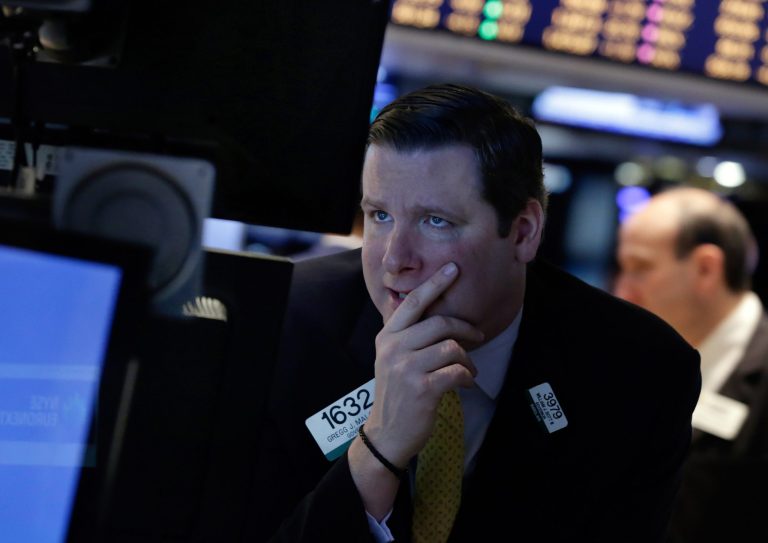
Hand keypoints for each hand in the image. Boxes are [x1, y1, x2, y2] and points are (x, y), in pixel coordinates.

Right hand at [363, 262, 483, 468]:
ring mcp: (406, 368)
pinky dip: (468, 377)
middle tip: (479, 334)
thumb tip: (425, 306)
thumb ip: (405, 334)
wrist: (387, 433)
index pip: (412, 302)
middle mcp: (394, 348)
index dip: (434, 283)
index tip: (453, 268)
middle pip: (439, 323)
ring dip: (467, 359)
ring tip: (468, 369)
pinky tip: (466, 383)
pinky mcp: (422, 388)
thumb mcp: (391, 358)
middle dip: (465, 327)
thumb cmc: (396, 393)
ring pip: (452, 347)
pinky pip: (457, 371)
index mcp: (387, 337)